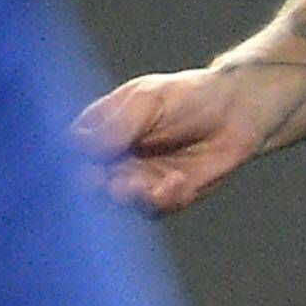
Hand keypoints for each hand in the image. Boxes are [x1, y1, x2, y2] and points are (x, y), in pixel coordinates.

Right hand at [74, 66, 269, 214]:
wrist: (237, 112)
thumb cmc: (189, 97)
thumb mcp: (148, 100)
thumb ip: (118, 125)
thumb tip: (81, 148)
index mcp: (101, 128)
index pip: (72, 149)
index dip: (68, 160)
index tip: (80, 163)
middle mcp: (114, 158)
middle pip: (89, 181)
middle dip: (96, 185)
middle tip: (108, 181)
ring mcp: (137, 179)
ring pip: (120, 200)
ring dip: (131, 195)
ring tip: (146, 185)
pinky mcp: (165, 197)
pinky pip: (154, 209)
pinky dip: (164, 199)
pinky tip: (177, 183)